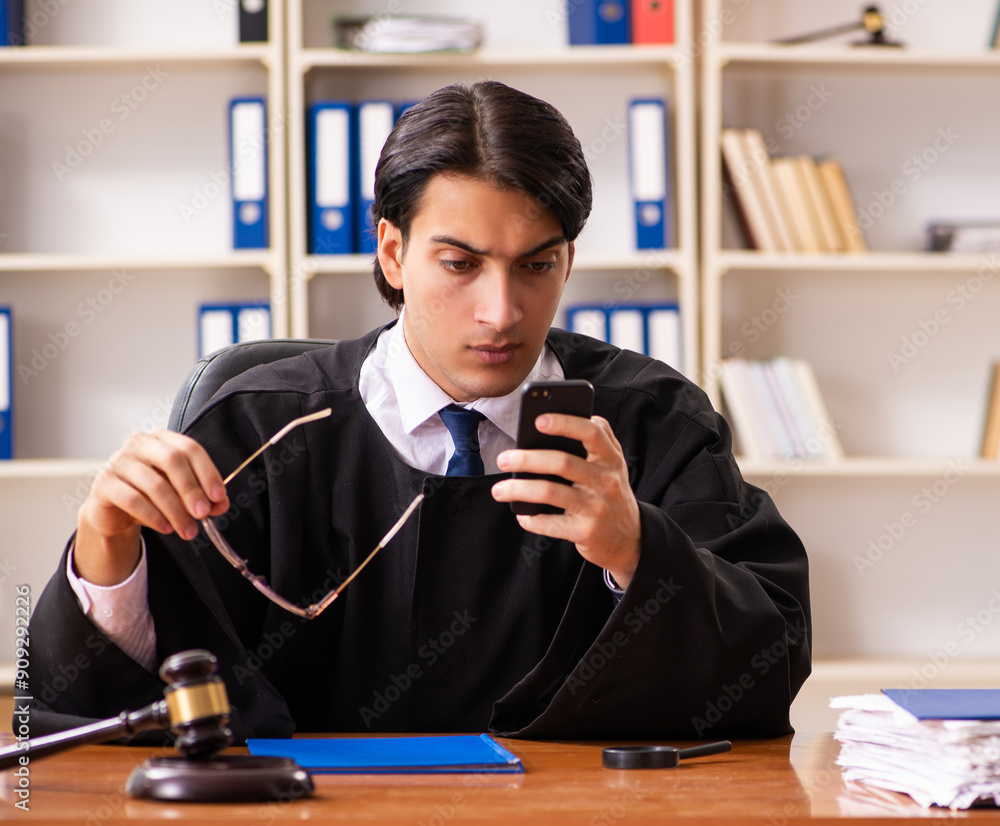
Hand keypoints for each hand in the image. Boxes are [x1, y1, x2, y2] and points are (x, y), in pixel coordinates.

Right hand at [74, 430, 228, 585]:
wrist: (115, 511)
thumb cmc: (151, 495)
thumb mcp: (180, 494)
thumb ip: (202, 496)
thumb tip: (221, 504)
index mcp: (162, 439)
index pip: (190, 448)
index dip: (207, 472)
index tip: (218, 497)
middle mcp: (139, 445)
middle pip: (172, 460)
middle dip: (191, 489)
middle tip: (202, 513)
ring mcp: (118, 462)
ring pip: (154, 484)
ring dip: (175, 510)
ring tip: (187, 530)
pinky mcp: (104, 485)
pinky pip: (132, 500)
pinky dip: (153, 516)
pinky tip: (166, 528)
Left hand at [491, 414, 640, 588]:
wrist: (631, 539)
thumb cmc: (611, 493)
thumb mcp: (614, 465)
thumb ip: (598, 438)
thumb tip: (562, 415)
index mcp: (611, 458)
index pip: (591, 433)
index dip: (565, 423)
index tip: (538, 419)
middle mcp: (606, 481)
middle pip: (562, 462)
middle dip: (527, 459)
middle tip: (503, 459)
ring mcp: (596, 508)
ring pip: (550, 492)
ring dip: (518, 489)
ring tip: (498, 490)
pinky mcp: (586, 532)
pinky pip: (550, 523)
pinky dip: (531, 519)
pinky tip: (522, 515)